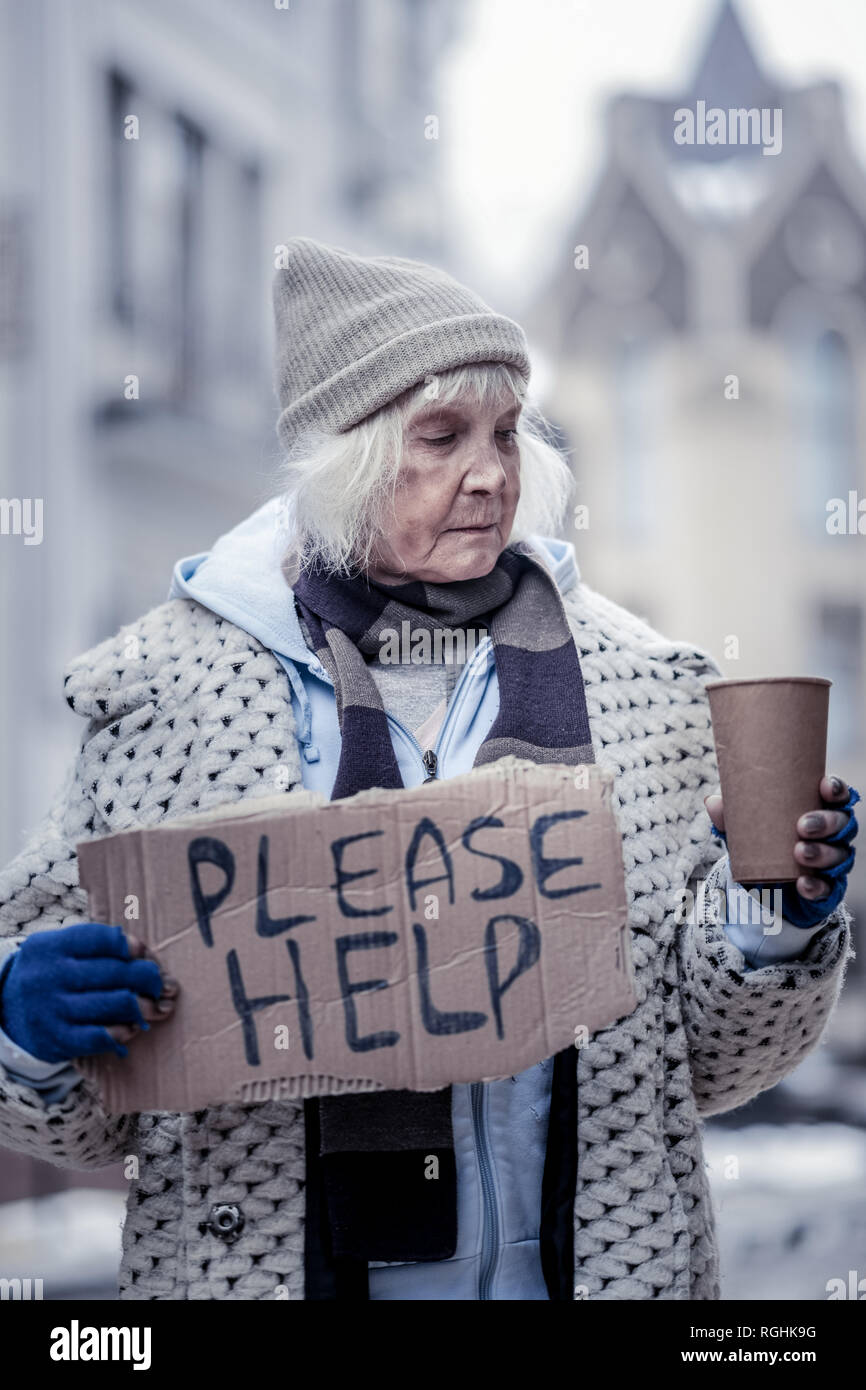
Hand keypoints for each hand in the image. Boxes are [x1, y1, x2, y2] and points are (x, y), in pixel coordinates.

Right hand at [0, 922, 178, 1063]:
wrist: (3, 1010)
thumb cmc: (46, 973)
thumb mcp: (58, 948)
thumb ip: (95, 944)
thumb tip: (142, 952)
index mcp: (51, 947)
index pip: (103, 939)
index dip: (131, 946)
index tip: (143, 953)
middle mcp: (50, 976)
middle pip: (115, 972)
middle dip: (148, 977)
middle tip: (162, 983)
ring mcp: (53, 1010)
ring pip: (115, 1004)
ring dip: (146, 1006)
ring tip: (157, 1007)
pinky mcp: (57, 1040)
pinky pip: (102, 1036)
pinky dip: (124, 1032)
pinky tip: (131, 1028)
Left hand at [704, 775, 858, 925]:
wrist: (767, 883)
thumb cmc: (764, 841)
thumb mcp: (746, 827)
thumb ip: (731, 815)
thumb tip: (712, 801)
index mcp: (818, 809)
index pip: (837, 795)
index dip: (835, 789)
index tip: (823, 787)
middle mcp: (833, 834)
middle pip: (842, 824)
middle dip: (826, 823)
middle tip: (802, 825)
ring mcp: (833, 861)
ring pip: (839, 855)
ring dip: (822, 853)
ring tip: (800, 852)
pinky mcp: (828, 887)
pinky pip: (828, 887)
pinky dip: (816, 886)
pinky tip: (803, 884)